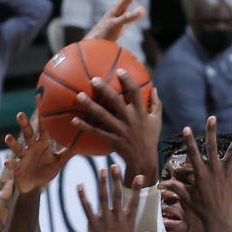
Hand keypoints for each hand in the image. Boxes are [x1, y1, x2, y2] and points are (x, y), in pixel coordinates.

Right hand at [4, 100, 76, 193]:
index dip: (42, 113)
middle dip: (24, 124)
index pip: (43, 126)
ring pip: (17, 148)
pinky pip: (13, 165)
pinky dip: (10, 164)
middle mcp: (31, 147)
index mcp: (42, 143)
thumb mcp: (60, 161)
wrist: (34, 186)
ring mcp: (23, 156)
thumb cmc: (46, 171)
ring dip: (12, 143)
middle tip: (20, 114)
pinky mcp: (17, 167)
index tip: (40, 99)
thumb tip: (85, 141)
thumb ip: (69, 152)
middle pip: (27, 133)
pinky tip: (6, 163)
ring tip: (8, 138)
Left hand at [72, 71, 162, 185]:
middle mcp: (130, 119)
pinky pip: (96, 132)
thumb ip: (156, 104)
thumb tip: (155, 88)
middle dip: (105, 89)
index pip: (135, 92)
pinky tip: (74, 120)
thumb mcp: (157, 121)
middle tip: (93, 79)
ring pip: (103, 116)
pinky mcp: (112, 140)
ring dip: (90, 105)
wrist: (144, 161)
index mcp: (141, 112)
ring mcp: (120, 130)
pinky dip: (85, 126)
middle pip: (115, 101)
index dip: (128, 80)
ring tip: (79, 96)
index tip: (119, 70)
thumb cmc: (150, 139)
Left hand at [78, 164, 144, 231]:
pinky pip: (87, 208)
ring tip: (101, 170)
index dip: (137, 188)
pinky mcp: (93, 225)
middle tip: (114, 165)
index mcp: (128, 222)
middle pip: (117, 194)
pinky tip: (79, 186)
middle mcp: (117, 219)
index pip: (134, 201)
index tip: (139, 176)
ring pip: (103, 198)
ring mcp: (105, 221)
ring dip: (102, 182)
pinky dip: (83, 197)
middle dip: (116, 179)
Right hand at [84, 0, 152, 42]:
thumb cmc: (108, 34)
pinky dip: (133, 15)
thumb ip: (130, 15)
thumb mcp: (121, 22)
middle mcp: (117, 7)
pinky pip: (124, 20)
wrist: (93, 45)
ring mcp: (114, 15)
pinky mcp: (113, 26)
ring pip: (125, 1)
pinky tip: (142, 11)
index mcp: (120, 5)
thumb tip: (140, 10)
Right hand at [176, 118, 231, 231]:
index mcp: (201, 174)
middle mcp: (214, 170)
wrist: (218, 221)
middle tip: (212, 117)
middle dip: (211, 132)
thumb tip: (160, 185)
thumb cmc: (201, 210)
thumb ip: (175, 188)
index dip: (189, 141)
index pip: (193, 154)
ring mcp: (227, 173)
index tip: (187, 128)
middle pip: (212, 147)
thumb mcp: (187, 198)